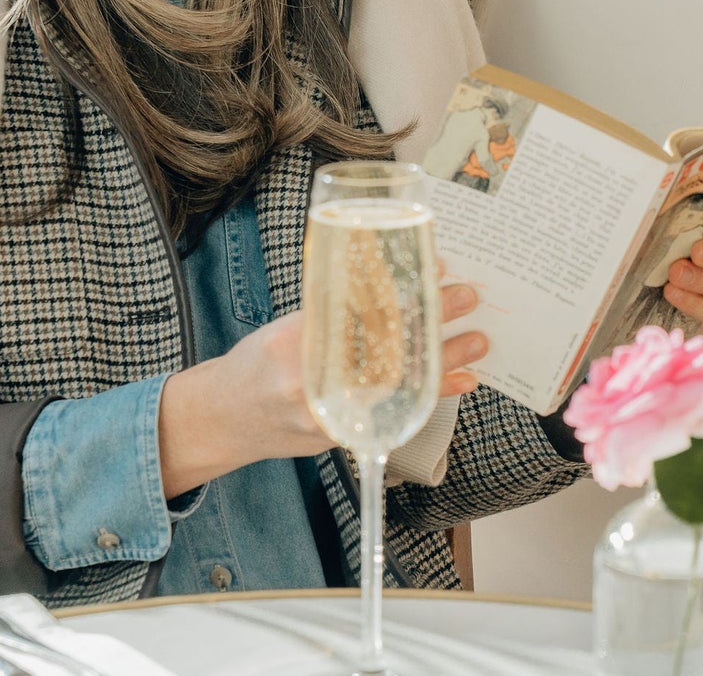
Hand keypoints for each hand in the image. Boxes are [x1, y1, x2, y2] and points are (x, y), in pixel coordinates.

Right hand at [157, 281, 487, 496]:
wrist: (223, 422)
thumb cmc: (255, 365)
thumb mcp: (283, 326)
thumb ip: (329, 310)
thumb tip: (391, 278)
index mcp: (292, 342)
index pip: (355, 312)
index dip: (400, 291)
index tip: (433, 268)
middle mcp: (312, 382)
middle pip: (385, 347)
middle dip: (432, 322)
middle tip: (466, 295)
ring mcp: (330, 415)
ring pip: (400, 383)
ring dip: (445, 360)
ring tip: (479, 339)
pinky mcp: (345, 435)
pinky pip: (399, 412)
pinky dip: (433, 396)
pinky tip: (465, 381)